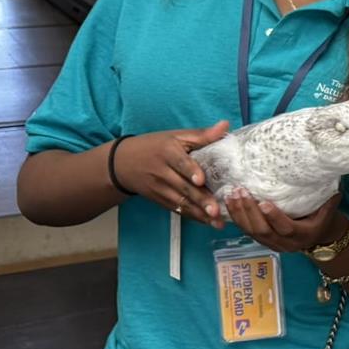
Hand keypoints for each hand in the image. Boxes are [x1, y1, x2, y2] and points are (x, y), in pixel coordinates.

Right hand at [111, 122, 229, 228]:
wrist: (122, 163)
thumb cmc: (156, 146)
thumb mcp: (176, 136)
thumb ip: (202, 134)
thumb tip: (226, 125)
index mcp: (167, 152)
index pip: (180, 162)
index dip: (190, 171)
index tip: (201, 180)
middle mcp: (161, 171)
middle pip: (182, 186)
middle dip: (200, 200)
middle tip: (216, 210)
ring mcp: (158, 188)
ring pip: (180, 201)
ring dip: (198, 213)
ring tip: (216, 222)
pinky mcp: (158, 199)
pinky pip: (176, 209)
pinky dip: (191, 216)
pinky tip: (206, 222)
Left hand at [223, 191, 346, 253]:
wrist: (319, 237)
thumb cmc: (323, 219)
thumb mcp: (329, 211)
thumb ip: (329, 200)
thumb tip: (333, 182)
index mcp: (303, 235)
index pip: (287, 228)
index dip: (275, 217)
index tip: (264, 202)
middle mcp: (286, 243)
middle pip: (264, 231)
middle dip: (250, 212)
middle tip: (241, 191)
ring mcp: (272, 244)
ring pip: (251, 232)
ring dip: (239, 213)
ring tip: (232, 194)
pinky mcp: (262, 241)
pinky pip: (246, 231)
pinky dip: (236, 217)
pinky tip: (229, 202)